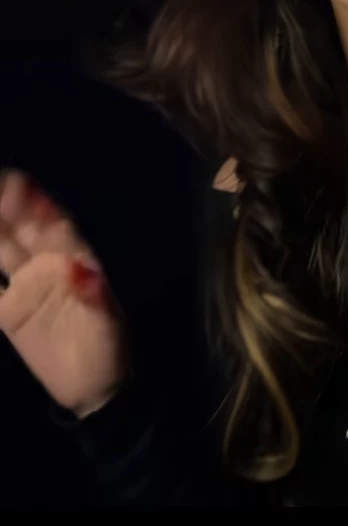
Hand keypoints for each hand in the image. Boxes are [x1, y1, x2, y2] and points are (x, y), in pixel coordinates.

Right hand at [0, 171, 126, 415]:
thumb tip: (83, 270)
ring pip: (1, 250)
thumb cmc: (110, 348)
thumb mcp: (108, 322)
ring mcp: (26, 287)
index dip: (37, 204)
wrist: (95, 390)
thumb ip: (94, 295)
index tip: (18, 184)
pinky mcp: (10, 314)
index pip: (54, 224)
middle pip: (22, 230)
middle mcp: (47, 265)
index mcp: (75, 259)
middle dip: (6, 207)